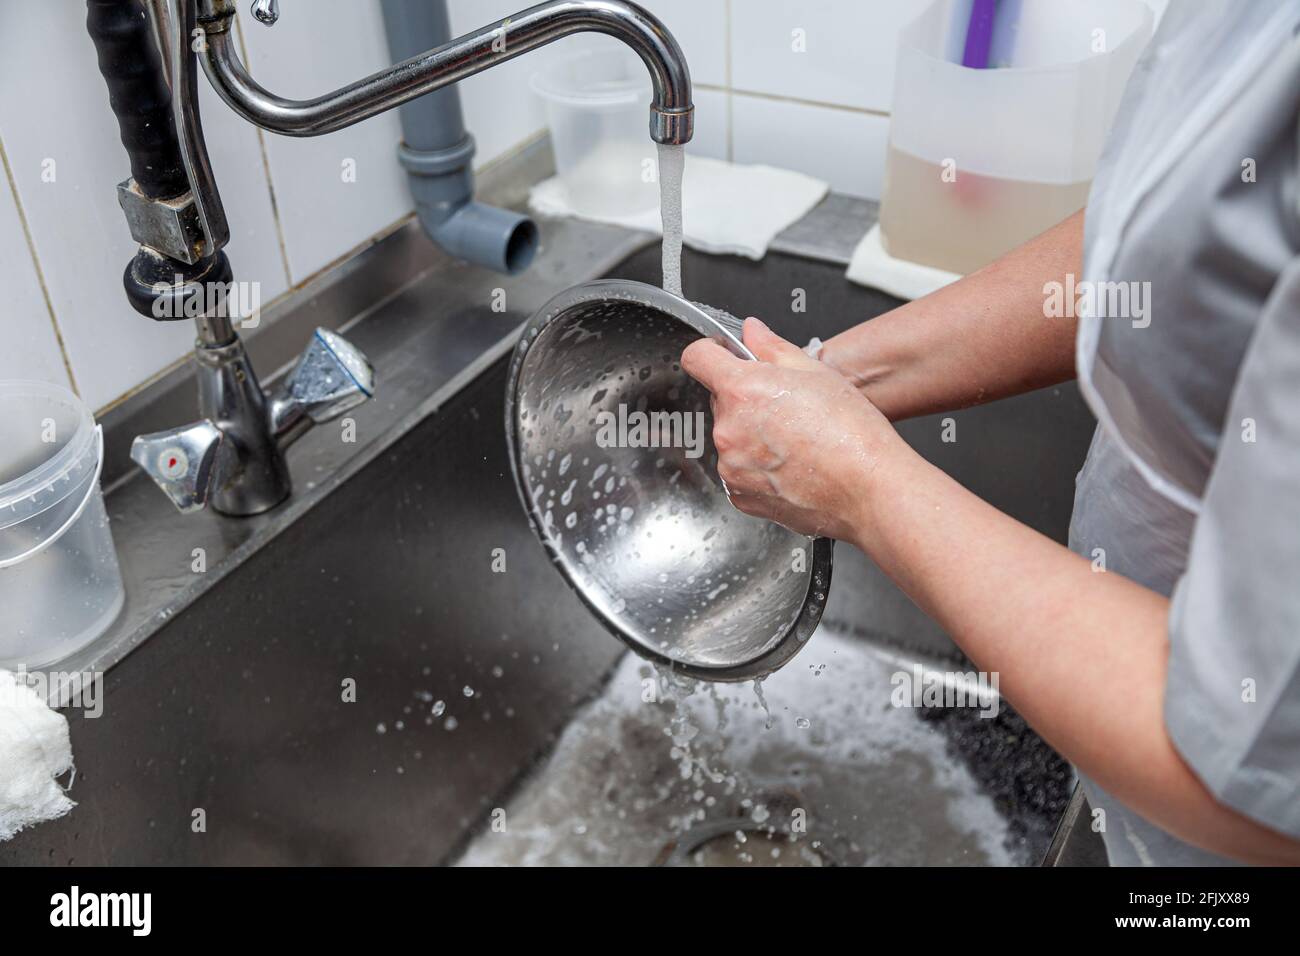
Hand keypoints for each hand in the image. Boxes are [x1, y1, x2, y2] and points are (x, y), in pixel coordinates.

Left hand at [680, 317, 900, 542]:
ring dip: (752, 435)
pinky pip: (739, 471)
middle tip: (786, 407)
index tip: (724, 357)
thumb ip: (772, 347)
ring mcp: (731, 467)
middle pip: (721, 401)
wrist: (869, 490)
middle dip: (746, 398)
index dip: (712, 352)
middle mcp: (728, 430)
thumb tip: (752, 332)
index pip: (698, 357)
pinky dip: (758, 467)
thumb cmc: (851, 434)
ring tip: (795, 441)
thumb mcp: (815, 372)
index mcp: (742, 391)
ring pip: (731, 438)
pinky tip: (791, 465)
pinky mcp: (740, 495)